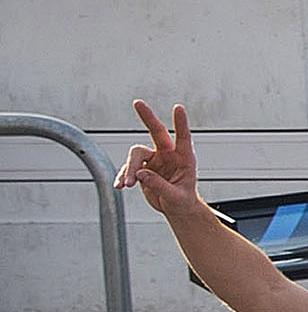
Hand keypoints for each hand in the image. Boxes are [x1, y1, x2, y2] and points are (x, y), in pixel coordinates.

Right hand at [114, 100, 204, 220]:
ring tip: (127, 185)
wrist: (175, 208)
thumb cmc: (183, 200)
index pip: (183, 137)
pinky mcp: (141, 168)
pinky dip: (122, 176)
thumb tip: (141, 174)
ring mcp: (154, 160)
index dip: (180, 123)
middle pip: (156, 131)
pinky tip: (119, 186)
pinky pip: (128, 168)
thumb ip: (160, 186)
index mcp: (184, 158)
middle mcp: (168, 154)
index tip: (178, 108)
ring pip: (136, 155)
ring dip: (129, 168)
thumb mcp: (175, 196)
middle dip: (147, 116)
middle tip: (138, 103)